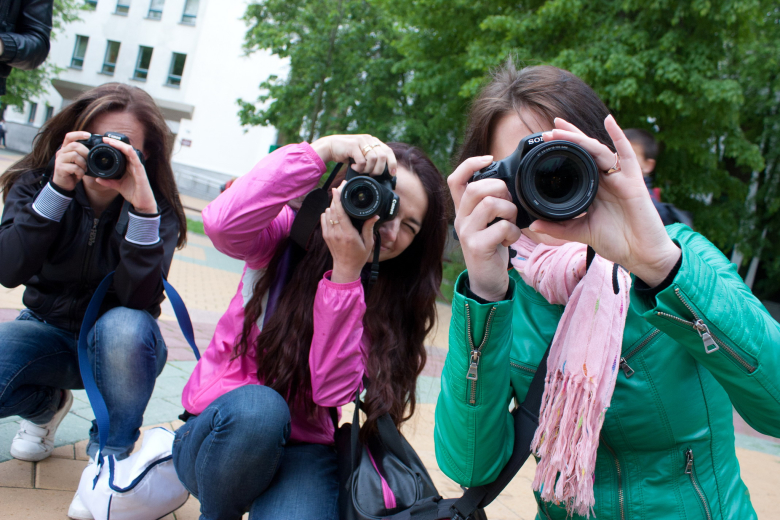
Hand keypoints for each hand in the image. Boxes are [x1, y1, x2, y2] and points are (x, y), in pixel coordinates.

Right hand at [52, 131, 90, 190]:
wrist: (63, 184)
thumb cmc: (72, 171)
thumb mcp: (78, 161)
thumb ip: (82, 153)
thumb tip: (95, 147)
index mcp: (65, 148)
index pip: (69, 136)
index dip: (79, 134)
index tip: (89, 135)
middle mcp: (61, 152)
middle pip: (74, 145)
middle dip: (85, 152)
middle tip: (89, 160)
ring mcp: (59, 160)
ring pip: (75, 155)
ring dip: (83, 163)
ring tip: (84, 169)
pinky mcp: (60, 168)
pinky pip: (74, 167)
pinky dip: (80, 172)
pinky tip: (80, 174)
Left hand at [93, 138, 156, 213]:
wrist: (142, 203)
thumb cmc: (133, 193)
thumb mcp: (117, 186)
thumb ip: (108, 182)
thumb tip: (97, 178)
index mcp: (129, 166)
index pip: (121, 152)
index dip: (114, 146)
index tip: (104, 142)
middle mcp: (134, 164)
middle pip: (125, 149)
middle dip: (115, 142)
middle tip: (105, 138)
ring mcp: (138, 167)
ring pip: (130, 151)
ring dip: (121, 145)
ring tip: (111, 141)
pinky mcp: (141, 172)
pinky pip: (136, 160)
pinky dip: (131, 153)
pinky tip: (127, 148)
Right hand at [311, 134, 396, 175]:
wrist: (330, 147)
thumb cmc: (347, 153)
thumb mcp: (362, 154)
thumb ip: (371, 159)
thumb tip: (382, 172)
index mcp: (373, 141)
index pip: (388, 151)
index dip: (392, 163)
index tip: (392, 174)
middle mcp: (369, 139)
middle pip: (382, 156)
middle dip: (379, 169)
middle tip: (371, 174)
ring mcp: (361, 141)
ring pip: (373, 159)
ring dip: (367, 169)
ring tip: (360, 170)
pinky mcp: (353, 145)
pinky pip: (362, 161)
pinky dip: (358, 167)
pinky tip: (353, 166)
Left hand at [321, 181, 379, 282]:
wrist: (345, 268)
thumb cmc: (359, 257)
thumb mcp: (368, 243)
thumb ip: (369, 228)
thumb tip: (375, 215)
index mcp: (348, 234)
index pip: (340, 213)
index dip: (338, 199)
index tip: (338, 189)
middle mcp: (337, 233)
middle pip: (332, 209)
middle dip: (335, 197)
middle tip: (340, 188)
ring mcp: (329, 234)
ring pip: (327, 213)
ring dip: (332, 204)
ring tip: (339, 199)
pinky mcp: (325, 235)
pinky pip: (323, 219)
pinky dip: (327, 212)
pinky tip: (334, 210)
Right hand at [448, 156, 522, 300]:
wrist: (487, 281)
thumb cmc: (492, 248)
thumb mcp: (488, 223)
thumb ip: (491, 204)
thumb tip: (508, 183)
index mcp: (462, 211)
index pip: (455, 179)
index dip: (471, 164)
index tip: (490, 159)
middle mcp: (460, 219)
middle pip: (476, 188)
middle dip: (500, 189)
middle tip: (509, 204)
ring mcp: (467, 233)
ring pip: (491, 204)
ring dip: (510, 211)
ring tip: (511, 223)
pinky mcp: (477, 246)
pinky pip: (501, 227)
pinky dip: (513, 231)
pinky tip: (510, 240)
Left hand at [529, 115, 679, 286]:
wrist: (642, 255)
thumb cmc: (617, 242)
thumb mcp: (581, 233)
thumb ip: (559, 229)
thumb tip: (534, 225)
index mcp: (595, 189)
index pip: (577, 163)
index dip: (564, 152)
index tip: (544, 143)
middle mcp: (607, 180)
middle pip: (586, 152)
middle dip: (569, 138)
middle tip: (549, 129)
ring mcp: (621, 178)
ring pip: (599, 151)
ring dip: (581, 139)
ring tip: (562, 129)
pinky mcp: (634, 182)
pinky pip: (627, 155)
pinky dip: (619, 136)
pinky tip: (609, 121)